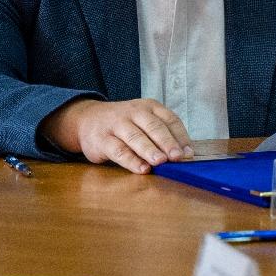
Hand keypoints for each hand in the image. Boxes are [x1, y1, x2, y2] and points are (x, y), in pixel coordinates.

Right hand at [41, 98, 192, 172]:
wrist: (87, 119)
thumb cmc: (124, 124)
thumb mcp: (143, 121)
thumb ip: (163, 135)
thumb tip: (186, 154)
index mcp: (149, 107)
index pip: (169, 119)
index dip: (180, 136)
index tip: (188, 153)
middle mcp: (133, 112)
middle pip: (153, 126)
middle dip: (167, 142)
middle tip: (177, 157)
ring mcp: (116, 124)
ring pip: (135, 137)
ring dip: (149, 150)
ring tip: (160, 162)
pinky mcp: (102, 139)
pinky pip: (118, 150)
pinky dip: (131, 160)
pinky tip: (141, 169)